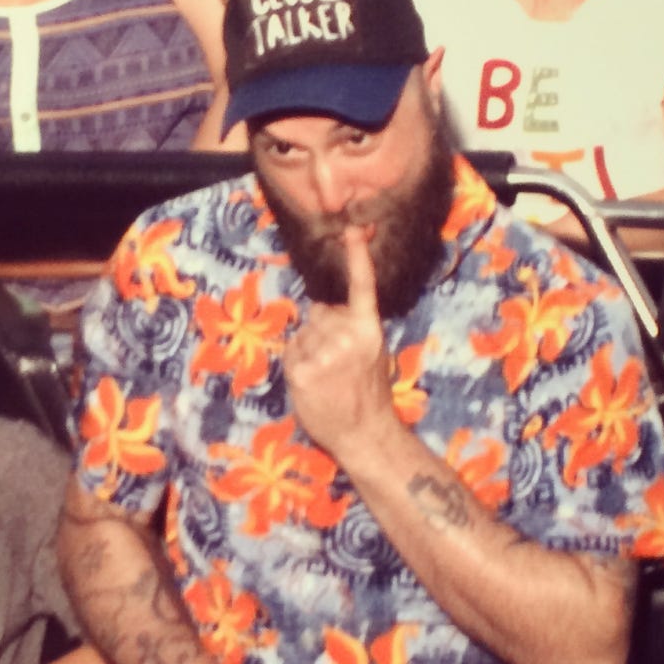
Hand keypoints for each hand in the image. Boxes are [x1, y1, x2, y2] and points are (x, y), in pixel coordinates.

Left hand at [282, 227, 400, 460]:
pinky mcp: (301, 369)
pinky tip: (312, 383)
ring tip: (327, 377)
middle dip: (324, 332)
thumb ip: (352, 329)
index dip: (357, 256)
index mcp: (369, 330)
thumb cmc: (367, 394)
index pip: (362, 287)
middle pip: (320, 313)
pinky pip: (291, 350)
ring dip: (309, 349)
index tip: (353, 229)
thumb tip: (324, 313)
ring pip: (303, 332)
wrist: (365, 434)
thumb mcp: (372, 354)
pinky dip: (296, 364)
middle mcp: (347, 336)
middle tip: (338, 365)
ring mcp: (323, 353)